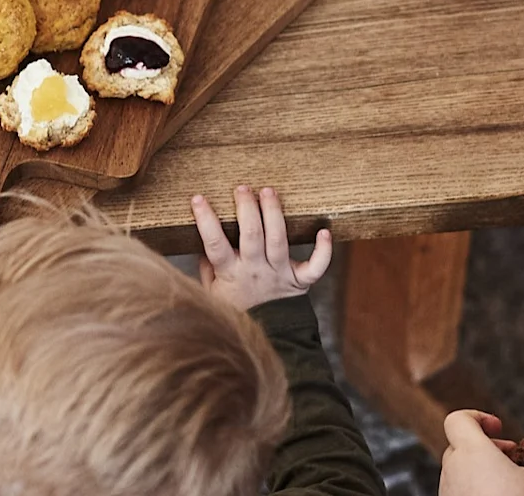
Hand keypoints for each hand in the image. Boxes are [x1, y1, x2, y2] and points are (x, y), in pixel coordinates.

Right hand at [191, 184, 331, 311]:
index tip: (199, 199)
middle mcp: (255, 271)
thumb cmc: (235, 305)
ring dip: (273, 214)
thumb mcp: (211, 287)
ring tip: (268, 192)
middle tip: (242, 189)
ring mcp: (279, 275)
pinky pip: (315, 267)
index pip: (215, 245)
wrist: (263, 334)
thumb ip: (207, 263)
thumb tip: (200, 236)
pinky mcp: (300, 281)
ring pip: (279, 241)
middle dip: (247, 209)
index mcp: (230, 273)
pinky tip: (324, 231)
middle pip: (251, 237)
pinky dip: (323, 251)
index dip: (206, 221)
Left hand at [440, 411, 523, 495]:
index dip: (479, 417)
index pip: (458, 418)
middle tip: (512, 458)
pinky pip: (460, 488)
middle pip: (463, 443)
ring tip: (510, 483)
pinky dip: (476, 487)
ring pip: (461, 468)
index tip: (499, 428)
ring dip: (482, 469)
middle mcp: (453, 466)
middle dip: (488, 447)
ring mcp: (447, 487)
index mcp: (471, 449)